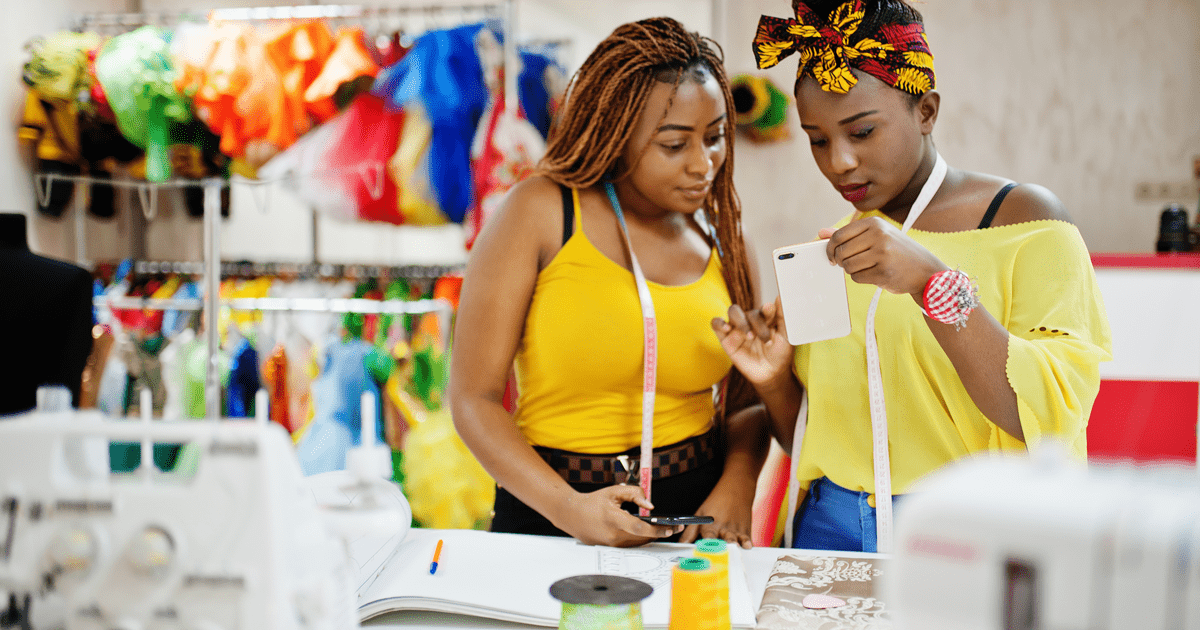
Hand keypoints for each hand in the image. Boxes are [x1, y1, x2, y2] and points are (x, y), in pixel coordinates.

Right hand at [553, 485, 682, 546]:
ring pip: (638, 542)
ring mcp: (612, 544)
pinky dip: (640, 538)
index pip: (639, 527)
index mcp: (613, 519)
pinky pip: (631, 545)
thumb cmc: (592, 503)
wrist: (573, 515)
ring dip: (651, 536)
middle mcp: (613, 535)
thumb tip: (650, 505)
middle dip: (660, 532)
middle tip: (675, 527)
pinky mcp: (612, 548)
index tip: (670, 527)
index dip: (657, 529)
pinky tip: (647, 531)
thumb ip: (635, 494)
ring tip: (664, 528)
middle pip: (643, 537)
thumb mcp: (614, 492)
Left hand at [678, 480, 753, 548]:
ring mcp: (735, 530)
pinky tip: (748, 546)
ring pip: (736, 539)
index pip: (706, 538)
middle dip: (720, 546)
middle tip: (718, 551)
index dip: (704, 546)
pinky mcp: (746, 531)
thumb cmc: (716, 503)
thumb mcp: (700, 514)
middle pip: (720, 539)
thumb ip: (690, 532)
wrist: (736, 489)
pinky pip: (747, 539)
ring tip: (734, 547)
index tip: (701, 554)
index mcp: (710, 525)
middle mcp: (723, 529)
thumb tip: (681, 544)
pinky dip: (748, 543)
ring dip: (734, 544)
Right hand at [711, 299, 793, 387]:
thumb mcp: (786, 337)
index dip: (767, 310)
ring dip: (742, 323)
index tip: (770, 311)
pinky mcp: (726, 339)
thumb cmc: (779, 355)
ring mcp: (737, 329)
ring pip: (733, 313)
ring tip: (749, 336)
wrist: (770, 374)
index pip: (764, 309)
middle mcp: (751, 321)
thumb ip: (782, 317)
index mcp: (766, 318)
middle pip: (749, 312)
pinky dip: (719, 322)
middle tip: (765, 337)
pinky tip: (726, 328)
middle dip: (757, 323)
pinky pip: (716, 324)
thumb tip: (780, 297)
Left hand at [819, 217, 947, 295]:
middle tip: (850, 263)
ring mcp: (882, 253)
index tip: (832, 256)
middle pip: (841, 252)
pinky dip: (861, 278)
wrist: (926, 271)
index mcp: (875, 223)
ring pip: (847, 266)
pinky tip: (875, 274)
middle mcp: (879, 235)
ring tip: (866, 267)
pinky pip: (857, 277)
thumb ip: (848, 234)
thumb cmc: (897, 252)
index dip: (830, 248)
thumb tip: (820, 232)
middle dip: (840, 261)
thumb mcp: (876, 236)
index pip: (838, 235)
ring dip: (852, 270)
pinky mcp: (884, 271)